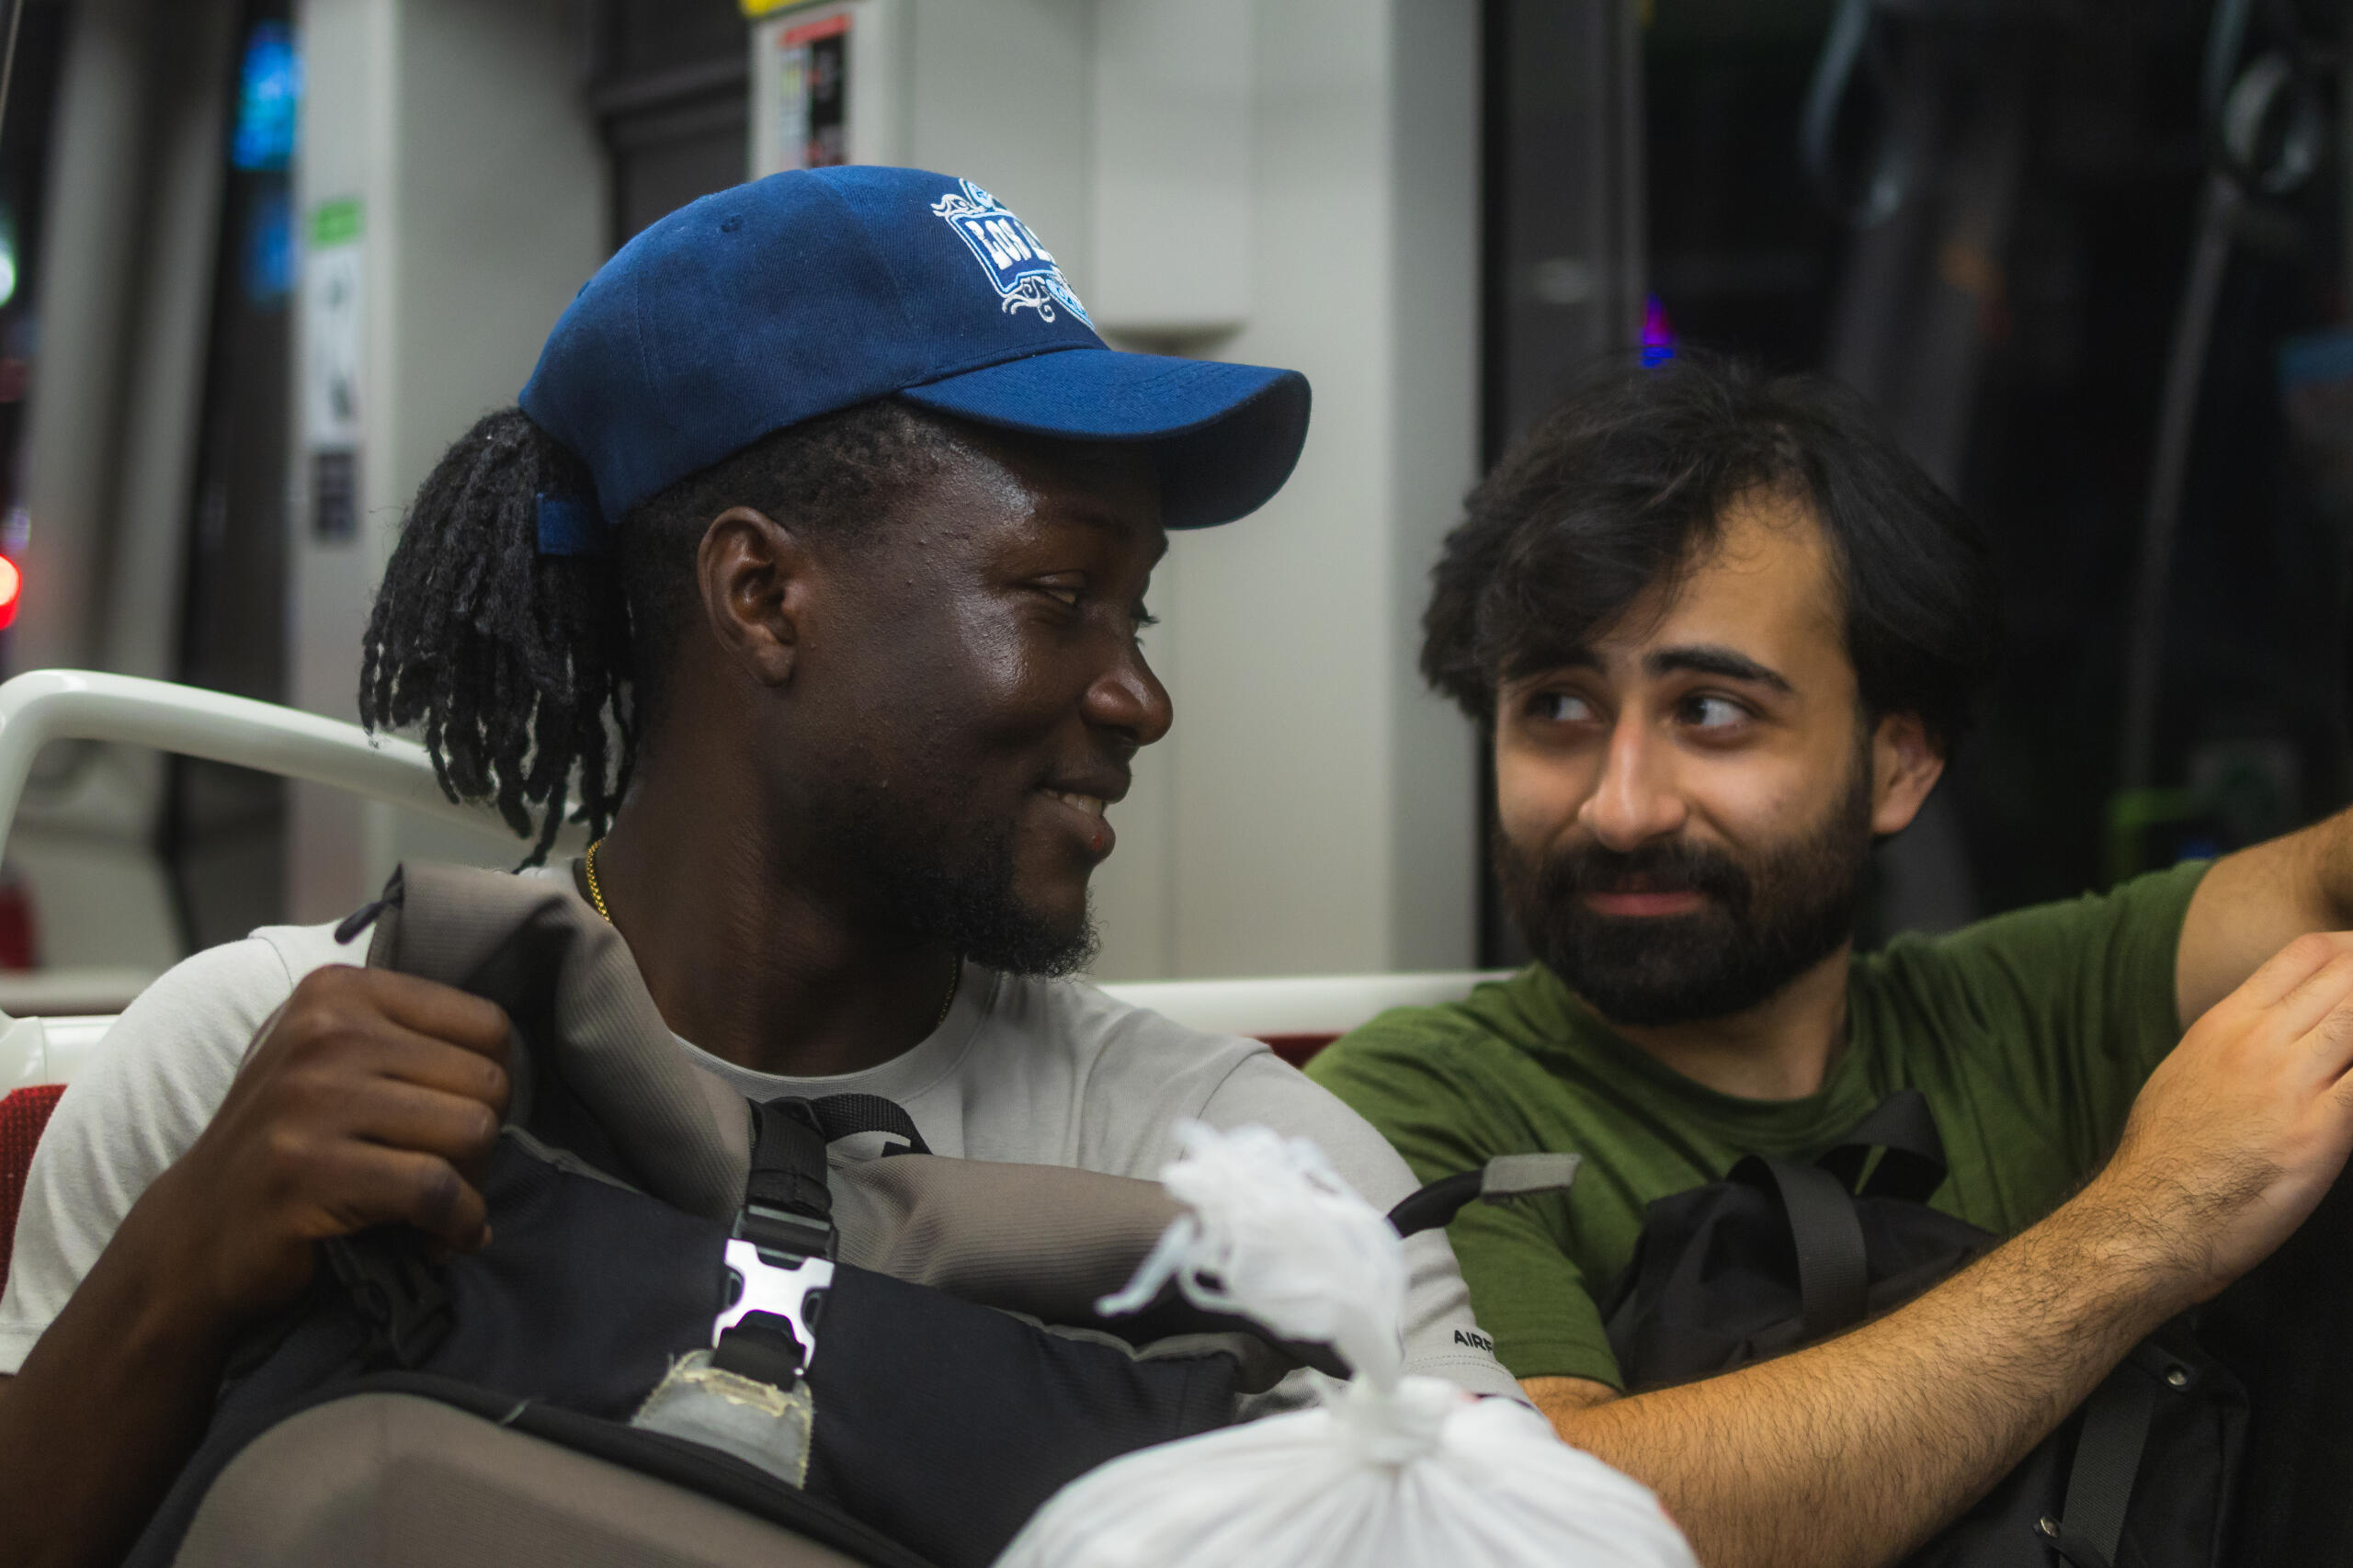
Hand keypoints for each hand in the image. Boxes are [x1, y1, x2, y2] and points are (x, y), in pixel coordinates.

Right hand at [123, 965, 510, 1330]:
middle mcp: (324, 1032)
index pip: (487, 1026)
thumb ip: (408, 1036)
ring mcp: (311, 1100)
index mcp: (339, 992)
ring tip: (442, 1211)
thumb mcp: (331, 1057)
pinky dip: (457, 1226)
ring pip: (472, 1132)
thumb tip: (512, 1054)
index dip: (492, 1086)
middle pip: (487, 1082)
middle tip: (453, 1180)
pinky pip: (436, 1190)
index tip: (459, 1125)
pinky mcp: (309, 1171)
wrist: (196, 1231)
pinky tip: (440, 1241)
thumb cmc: (287, 1142)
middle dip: (487, 1144)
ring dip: (474, 1188)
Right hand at [2086, 931, 2352, 1307]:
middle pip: (2346, 977)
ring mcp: (2293, 1085)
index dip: (2348, 951)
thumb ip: (2230, 1044)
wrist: (2151, 1215)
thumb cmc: (2161, 1157)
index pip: (2304, 954)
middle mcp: (2260, 1042)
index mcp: (2225, 1023)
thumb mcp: (2183, 1073)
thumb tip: (2266, 1035)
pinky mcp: (2321, 1133)